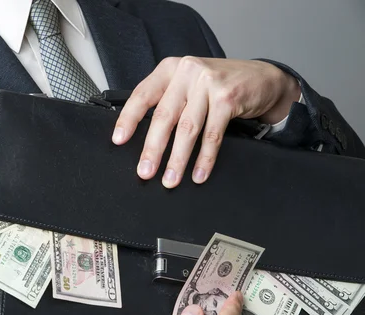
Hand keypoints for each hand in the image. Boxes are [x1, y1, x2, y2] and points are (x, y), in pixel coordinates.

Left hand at [112, 57, 300, 187]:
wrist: (262, 78)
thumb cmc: (218, 85)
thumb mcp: (187, 84)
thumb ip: (167, 101)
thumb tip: (142, 137)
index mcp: (170, 69)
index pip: (142, 95)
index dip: (128, 119)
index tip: (118, 140)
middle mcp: (187, 72)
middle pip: (164, 116)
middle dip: (153, 148)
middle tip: (145, 171)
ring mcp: (208, 83)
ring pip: (187, 128)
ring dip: (177, 159)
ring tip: (170, 179)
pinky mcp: (227, 98)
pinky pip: (212, 135)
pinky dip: (204, 158)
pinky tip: (198, 173)